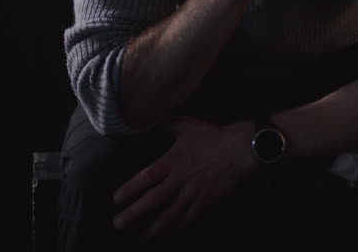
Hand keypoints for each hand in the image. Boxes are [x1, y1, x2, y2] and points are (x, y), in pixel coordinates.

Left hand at [112, 117, 255, 241]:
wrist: (240, 149)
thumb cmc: (212, 136)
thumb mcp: (186, 124)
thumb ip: (166, 124)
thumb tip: (149, 121)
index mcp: (173, 161)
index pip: (146, 177)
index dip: (130, 189)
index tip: (116, 199)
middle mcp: (180, 179)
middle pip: (153, 200)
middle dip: (134, 214)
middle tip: (118, 224)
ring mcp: (193, 193)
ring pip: (170, 215)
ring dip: (154, 228)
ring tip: (141, 237)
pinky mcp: (206, 202)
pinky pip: (189, 219)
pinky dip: (177, 228)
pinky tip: (167, 234)